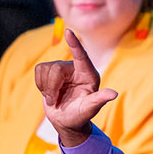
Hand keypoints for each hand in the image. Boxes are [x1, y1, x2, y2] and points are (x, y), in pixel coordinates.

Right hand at [34, 29, 117, 146]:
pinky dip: (40, 85)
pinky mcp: (49, 71)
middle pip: (56, 68)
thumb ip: (99, 100)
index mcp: (88, 75)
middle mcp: (76, 69)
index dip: (75, 44)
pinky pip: (38, 70)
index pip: (81, 56)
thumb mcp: (90, 109)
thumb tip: (113, 94)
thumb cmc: (81, 116)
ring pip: (45, 69)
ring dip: (46, 88)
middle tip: (55, 102)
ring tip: (54, 99)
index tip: (68, 32)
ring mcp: (62, 69)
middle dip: (52, 87)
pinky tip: (49, 93)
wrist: (66, 121)